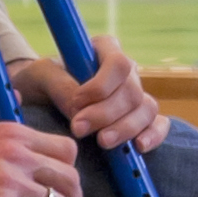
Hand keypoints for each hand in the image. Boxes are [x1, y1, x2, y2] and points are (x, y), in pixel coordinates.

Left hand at [16, 42, 167, 156]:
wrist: (38, 100)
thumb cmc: (39, 82)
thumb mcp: (40, 76)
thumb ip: (59, 85)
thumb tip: (78, 107)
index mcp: (104, 50)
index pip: (118, 63)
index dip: (101, 86)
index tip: (76, 103)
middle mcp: (125, 71)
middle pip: (132, 90)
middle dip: (106, 113)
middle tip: (78, 129)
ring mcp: (135, 94)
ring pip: (147, 108)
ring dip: (126, 127)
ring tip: (103, 143)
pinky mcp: (140, 118)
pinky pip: (159, 124)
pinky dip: (153, 134)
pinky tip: (139, 147)